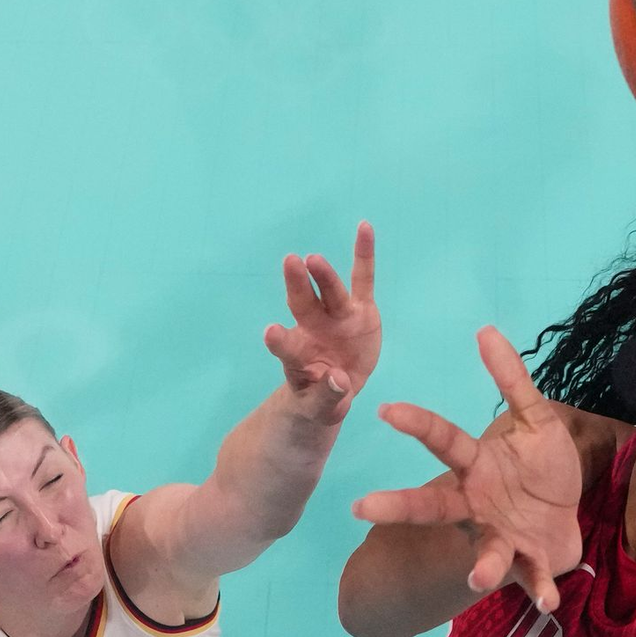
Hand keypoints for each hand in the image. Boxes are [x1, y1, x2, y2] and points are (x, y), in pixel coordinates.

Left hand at [265, 221, 379, 425]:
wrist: (337, 387)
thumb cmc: (320, 397)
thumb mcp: (322, 408)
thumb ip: (327, 396)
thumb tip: (339, 380)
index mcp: (299, 356)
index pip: (287, 348)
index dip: (279, 341)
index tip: (271, 332)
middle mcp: (314, 329)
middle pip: (304, 306)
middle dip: (298, 285)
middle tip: (291, 262)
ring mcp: (337, 317)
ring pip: (330, 293)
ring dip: (324, 275)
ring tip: (315, 258)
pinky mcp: (361, 310)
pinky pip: (364, 279)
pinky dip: (364, 254)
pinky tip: (364, 228)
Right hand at [353, 327, 582, 611]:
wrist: (568, 518)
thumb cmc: (541, 469)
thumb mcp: (535, 419)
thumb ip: (512, 379)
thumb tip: (485, 329)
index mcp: (475, 465)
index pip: (442, 441)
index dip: (416, 424)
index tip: (386, 409)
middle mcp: (478, 504)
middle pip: (432, 506)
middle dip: (398, 508)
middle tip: (360, 508)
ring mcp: (501, 536)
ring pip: (483, 552)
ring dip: (483, 566)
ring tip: (477, 577)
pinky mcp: (530, 561)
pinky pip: (532, 577)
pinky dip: (540, 588)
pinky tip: (548, 600)